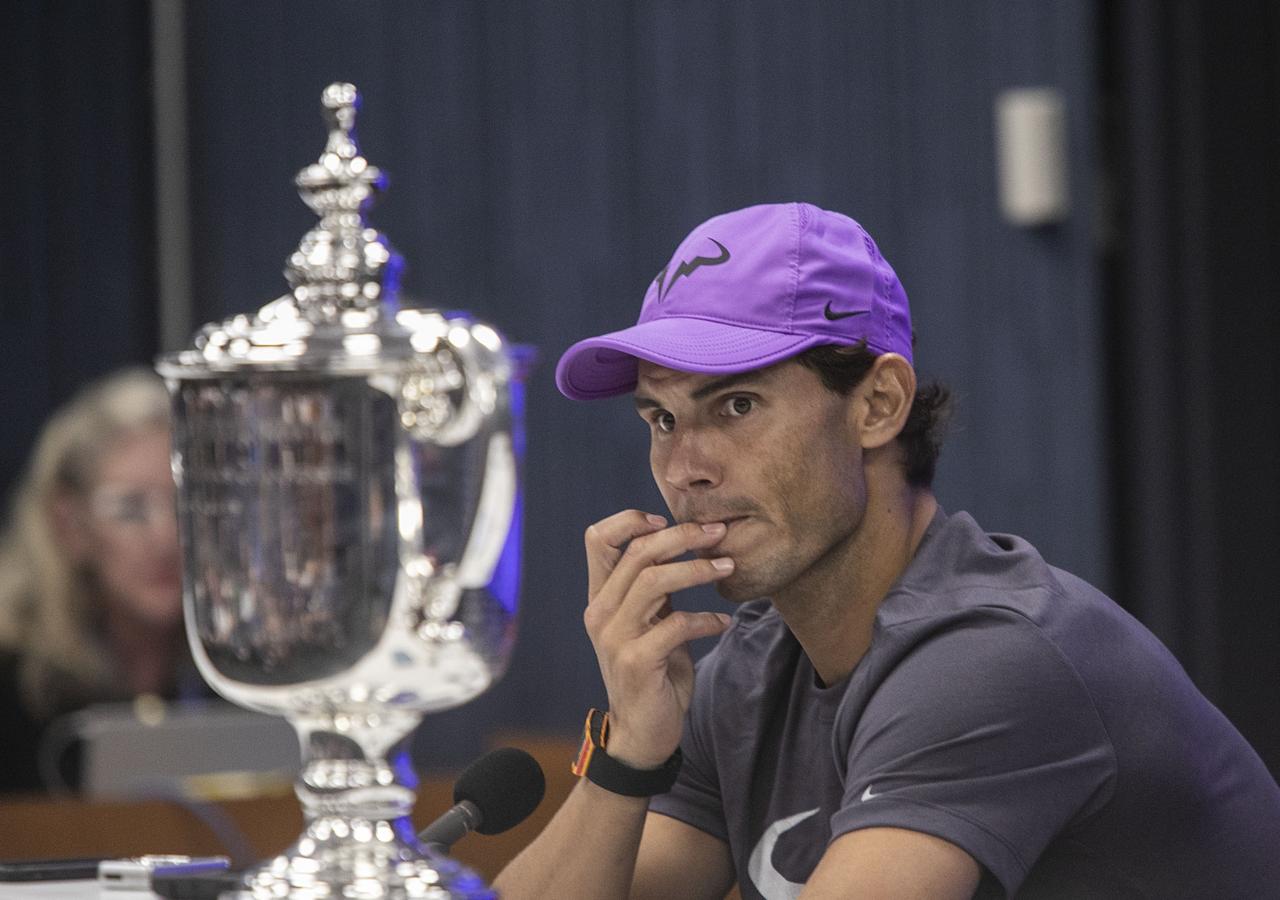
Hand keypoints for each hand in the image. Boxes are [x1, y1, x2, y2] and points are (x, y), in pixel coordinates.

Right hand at [582, 510, 734, 768]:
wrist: (641, 733)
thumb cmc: (652, 672)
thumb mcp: (648, 623)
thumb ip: (654, 589)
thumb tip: (684, 544)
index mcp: (601, 597)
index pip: (598, 539)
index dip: (630, 520)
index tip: (667, 518)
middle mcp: (601, 612)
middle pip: (637, 552)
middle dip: (683, 536)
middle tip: (719, 533)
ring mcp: (615, 637)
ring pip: (654, 580)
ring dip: (698, 569)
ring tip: (728, 568)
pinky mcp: (636, 661)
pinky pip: (676, 624)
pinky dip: (706, 619)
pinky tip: (723, 622)